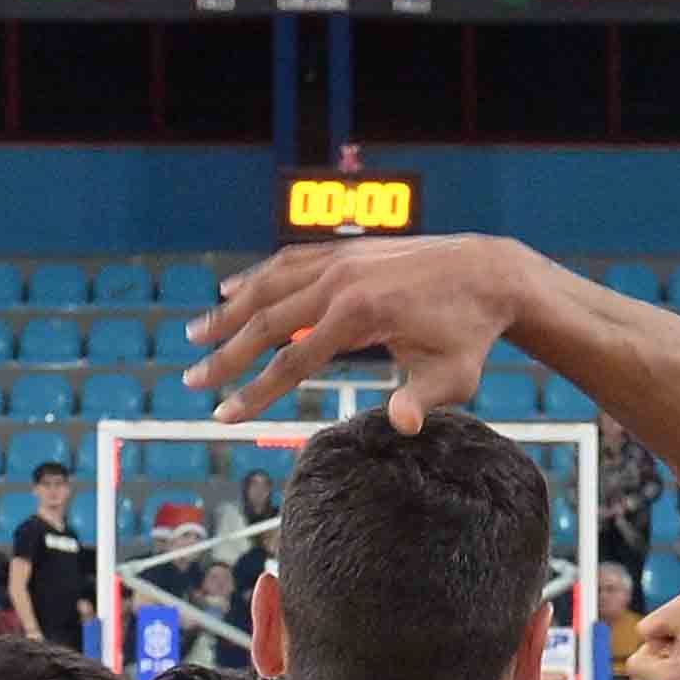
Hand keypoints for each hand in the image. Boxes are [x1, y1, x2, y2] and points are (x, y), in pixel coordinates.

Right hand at [183, 233, 546, 428]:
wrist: (489, 273)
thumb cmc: (470, 334)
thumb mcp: (453, 378)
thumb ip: (421, 402)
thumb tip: (402, 427)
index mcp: (358, 315)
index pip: (291, 361)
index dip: (253, 393)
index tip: (222, 417)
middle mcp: (340, 281)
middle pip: (265, 322)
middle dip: (224, 355)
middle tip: (190, 382)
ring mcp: (340, 260)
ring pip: (267, 285)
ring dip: (227, 311)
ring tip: (194, 334)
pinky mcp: (345, 251)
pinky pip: (288, 262)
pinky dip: (255, 277)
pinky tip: (230, 291)